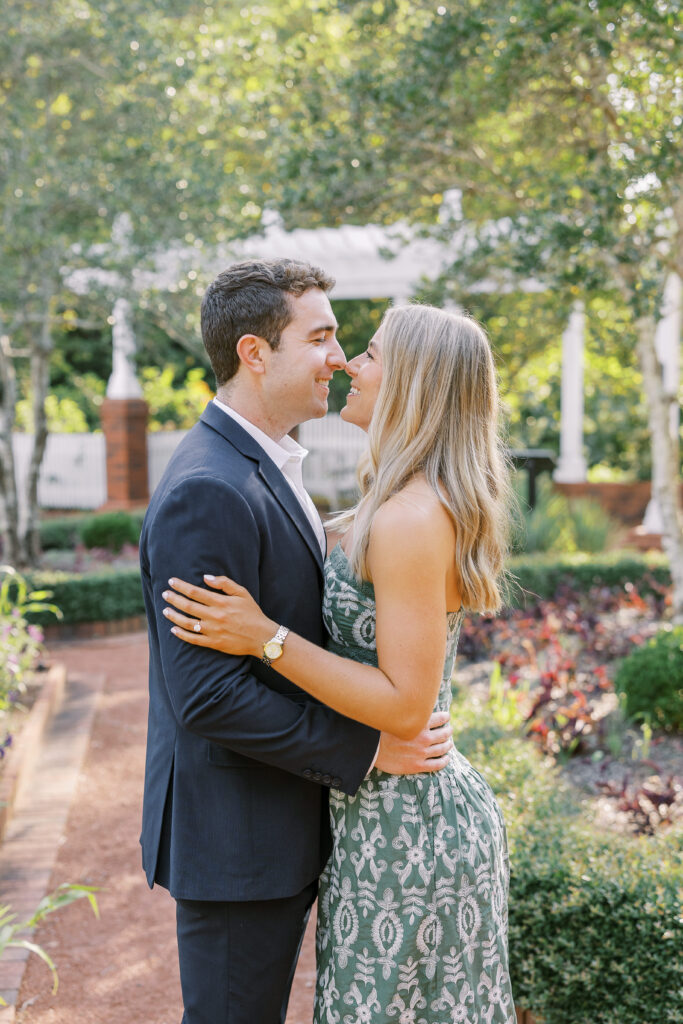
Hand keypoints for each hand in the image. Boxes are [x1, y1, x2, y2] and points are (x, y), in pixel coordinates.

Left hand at [162, 575, 276, 656]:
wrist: (262, 637)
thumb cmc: (252, 613)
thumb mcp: (242, 593)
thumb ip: (224, 583)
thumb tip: (205, 577)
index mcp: (221, 602)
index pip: (195, 592)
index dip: (181, 586)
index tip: (171, 581)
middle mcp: (215, 616)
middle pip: (188, 606)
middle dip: (173, 599)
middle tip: (164, 594)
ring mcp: (213, 631)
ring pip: (187, 623)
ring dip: (174, 616)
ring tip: (165, 611)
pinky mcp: (214, 643)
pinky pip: (193, 639)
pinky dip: (181, 635)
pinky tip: (173, 630)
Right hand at [374, 710, 452, 774]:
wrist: (371, 750)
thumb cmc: (381, 731)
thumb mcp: (397, 715)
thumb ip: (410, 712)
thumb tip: (419, 704)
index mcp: (419, 724)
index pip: (441, 718)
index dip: (445, 717)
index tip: (446, 717)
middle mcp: (423, 738)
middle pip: (444, 733)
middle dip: (448, 730)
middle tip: (449, 729)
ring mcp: (421, 753)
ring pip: (443, 748)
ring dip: (448, 745)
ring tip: (448, 743)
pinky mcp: (417, 765)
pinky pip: (437, 764)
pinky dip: (444, 761)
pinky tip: (446, 759)